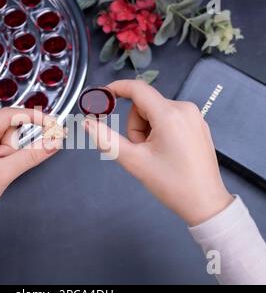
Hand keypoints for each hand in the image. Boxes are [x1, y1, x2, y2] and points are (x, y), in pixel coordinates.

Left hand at [0, 108, 61, 241]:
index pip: (8, 115)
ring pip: (6, 139)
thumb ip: (31, 156)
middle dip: (15, 147)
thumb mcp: (3, 175)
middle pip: (8, 128)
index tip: (52, 124)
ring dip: (9, 155)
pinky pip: (0, 147)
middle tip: (7, 165)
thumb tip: (53, 142)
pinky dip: (5, 158)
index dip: (33, 117)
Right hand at [83, 80, 232, 225]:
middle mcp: (185, 108)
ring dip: (146, 130)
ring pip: (155, 112)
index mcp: (170, 114)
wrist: (205, 203)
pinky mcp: (197, 125)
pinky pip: (168, 118)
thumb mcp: (134, 161)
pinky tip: (165, 152)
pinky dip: (159, 131)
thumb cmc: (171, 184)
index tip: (101, 98)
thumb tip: (87, 122)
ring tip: (154, 154)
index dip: (115, 89)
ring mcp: (194, 116)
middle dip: (135, 126)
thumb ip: (106, 139)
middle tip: (140, 151)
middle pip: (144, 105)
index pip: (137, 88)